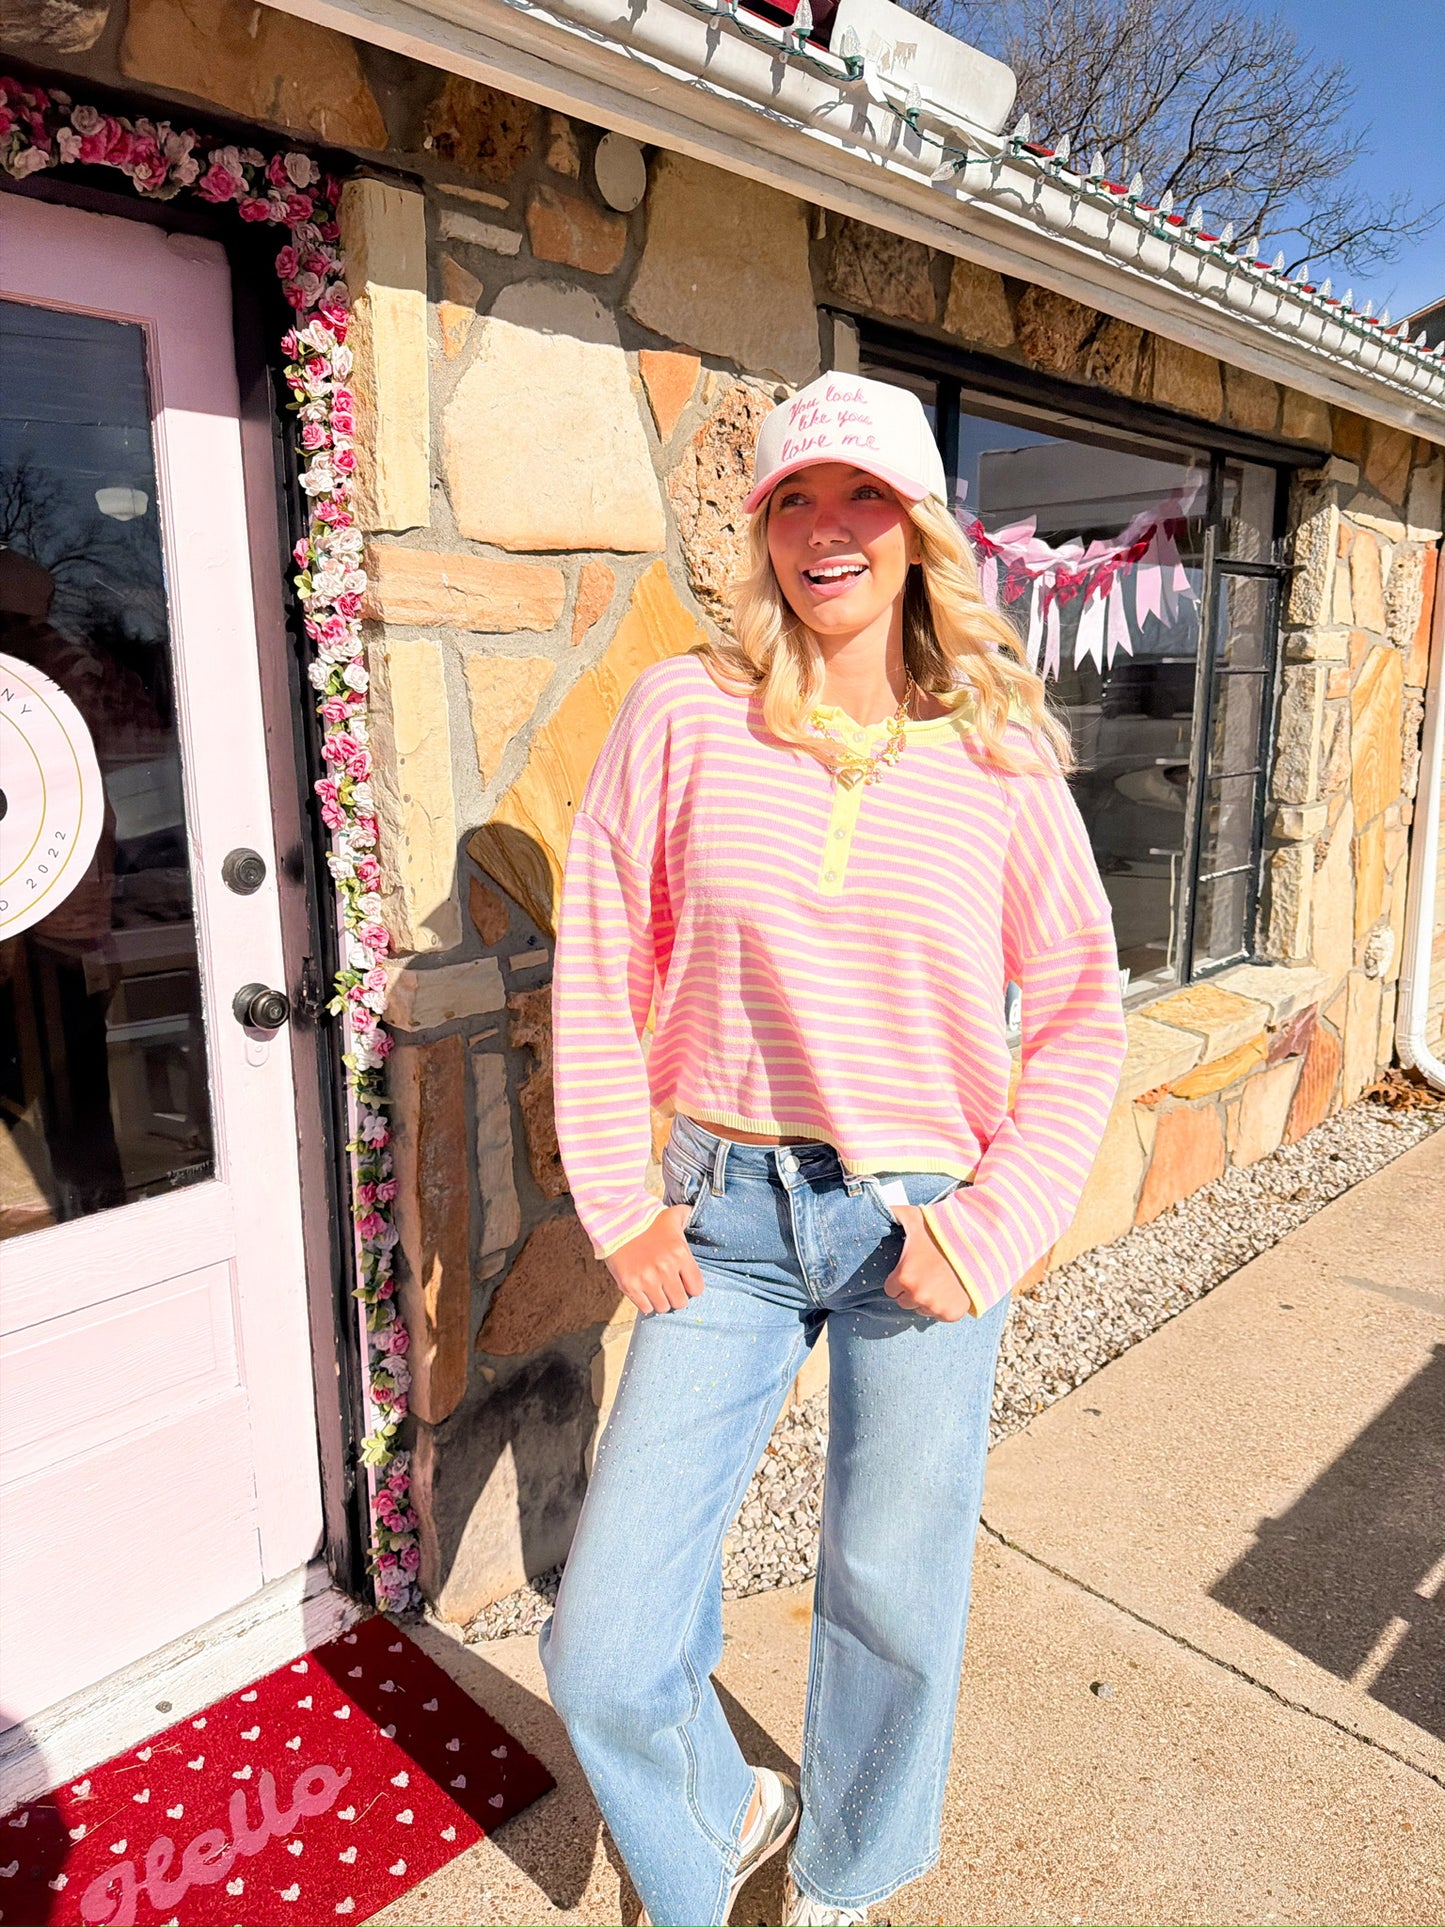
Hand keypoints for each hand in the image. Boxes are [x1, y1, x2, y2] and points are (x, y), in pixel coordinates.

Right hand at [606, 1204, 705, 1314]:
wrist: (615, 1221)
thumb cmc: (647, 1220)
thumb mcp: (673, 1215)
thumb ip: (690, 1216)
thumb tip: (699, 1213)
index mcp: (680, 1254)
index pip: (697, 1288)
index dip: (691, 1286)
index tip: (684, 1281)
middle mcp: (665, 1269)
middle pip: (680, 1302)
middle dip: (676, 1296)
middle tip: (669, 1287)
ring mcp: (646, 1279)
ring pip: (663, 1307)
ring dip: (661, 1300)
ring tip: (656, 1288)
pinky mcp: (629, 1285)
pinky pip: (645, 1308)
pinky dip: (646, 1302)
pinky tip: (644, 1290)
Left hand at [884, 1205, 975, 1320]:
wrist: (978, 1244)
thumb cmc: (942, 1231)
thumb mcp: (914, 1218)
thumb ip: (892, 1212)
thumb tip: (873, 1204)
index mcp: (903, 1278)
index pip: (890, 1289)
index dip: (899, 1278)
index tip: (910, 1268)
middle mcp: (917, 1296)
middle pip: (905, 1301)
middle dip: (912, 1289)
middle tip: (926, 1273)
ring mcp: (936, 1307)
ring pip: (922, 1309)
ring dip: (927, 1299)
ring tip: (939, 1279)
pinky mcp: (952, 1314)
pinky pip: (940, 1315)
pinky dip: (944, 1306)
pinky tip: (951, 1289)